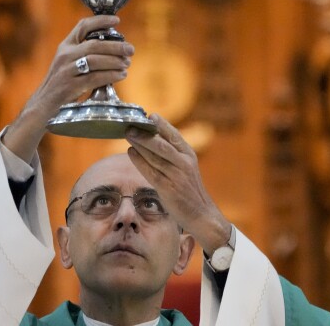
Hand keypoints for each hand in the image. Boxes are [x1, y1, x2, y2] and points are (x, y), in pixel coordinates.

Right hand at [3, 15, 133, 161]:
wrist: (43, 106)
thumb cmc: (60, 86)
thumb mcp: (68, 65)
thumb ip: (84, 55)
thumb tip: (114, 51)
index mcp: (65, 47)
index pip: (82, 26)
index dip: (101, 21)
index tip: (117, 21)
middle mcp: (65, 55)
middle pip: (94, 44)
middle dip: (116, 46)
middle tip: (130, 50)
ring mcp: (66, 70)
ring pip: (95, 60)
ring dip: (115, 61)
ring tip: (127, 64)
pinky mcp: (70, 86)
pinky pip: (95, 77)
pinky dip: (111, 75)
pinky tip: (121, 75)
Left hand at [125, 114, 231, 254]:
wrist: (201, 214)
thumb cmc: (189, 189)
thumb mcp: (185, 166)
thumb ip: (172, 153)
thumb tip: (151, 137)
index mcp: (189, 154)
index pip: (174, 135)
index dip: (161, 124)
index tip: (149, 115)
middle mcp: (184, 163)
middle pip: (162, 144)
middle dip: (146, 134)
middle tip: (131, 125)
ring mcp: (177, 176)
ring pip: (155, 156)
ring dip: (140, 144)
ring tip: (128, 134)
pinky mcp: (168, 188)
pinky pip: (151, 172)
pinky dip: (139, 161)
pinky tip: (131, 152)